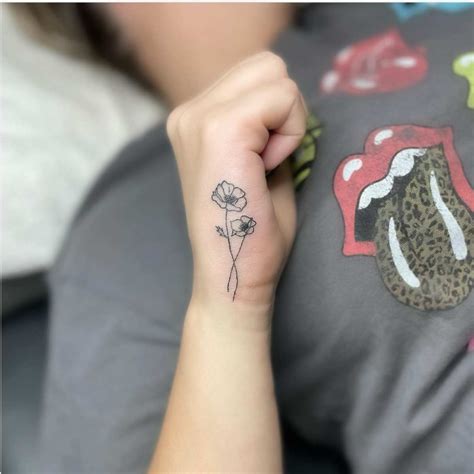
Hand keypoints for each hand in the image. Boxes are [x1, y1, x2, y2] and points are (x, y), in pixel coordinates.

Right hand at [167, 52, 306, 311]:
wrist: (233, 276)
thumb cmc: (252, 232)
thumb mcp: (257, 163)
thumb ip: (264, 123)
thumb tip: (285, 94)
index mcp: (193, 119)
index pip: (256, 73)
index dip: (277, 116)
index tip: (263, 162)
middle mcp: (188, 111)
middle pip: (266, 64)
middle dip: (283, 110)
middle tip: (268, 160)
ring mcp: (198, 117)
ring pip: (274, 74)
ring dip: (285, 120)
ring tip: (265, 166)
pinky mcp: (219, 129)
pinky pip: (281, 97)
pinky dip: (289, 133)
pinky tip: (267, 170)